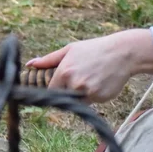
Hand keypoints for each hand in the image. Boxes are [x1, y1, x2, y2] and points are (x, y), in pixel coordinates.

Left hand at [27, 30, 152, 101]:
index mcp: (64, 72)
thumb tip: (30, 64)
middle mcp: (74, 84)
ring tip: (92, 77)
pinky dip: (94, 95)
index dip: (55, 87)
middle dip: (69, 90)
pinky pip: (91, 102)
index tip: (59, 84)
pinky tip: (101, 81)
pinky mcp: (100, 98)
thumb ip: (48, 59)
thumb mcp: (70, 50)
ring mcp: (88, 92)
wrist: (122, 53)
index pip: (51, 90)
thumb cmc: (94, 49)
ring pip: (78, 101)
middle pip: (64, 96)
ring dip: (81, 93)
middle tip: (81, 76)